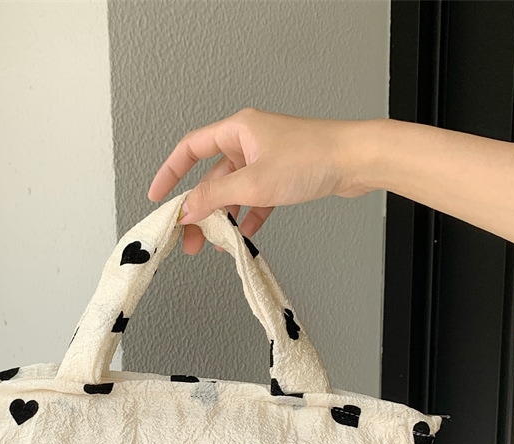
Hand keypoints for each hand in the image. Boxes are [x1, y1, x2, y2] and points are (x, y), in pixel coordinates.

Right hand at [148, 109, 373, 253]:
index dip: (170, 172)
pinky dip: (248, 217)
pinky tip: (243, 235)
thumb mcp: (254, 182)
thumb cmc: (312, 157)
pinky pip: (255, 199)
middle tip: (189, 236)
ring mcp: (266, 159)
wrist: (356, 161)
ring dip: (223, 217)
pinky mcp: (283, 175)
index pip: (190, 149)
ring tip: (215, 243)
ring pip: (234, 191)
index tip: (157, 195)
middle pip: (212, 178)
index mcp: (237, 130)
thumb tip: (187, 209)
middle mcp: (249, 141)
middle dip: (199, 208)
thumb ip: (215, 198)